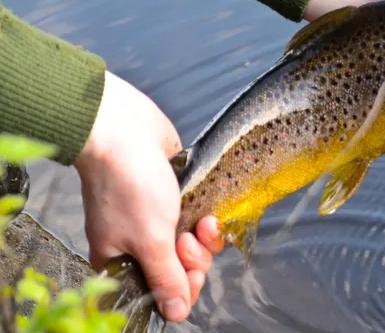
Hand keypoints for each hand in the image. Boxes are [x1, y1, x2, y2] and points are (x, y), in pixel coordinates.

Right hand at [74, 71, 223, 322]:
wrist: (123, 129)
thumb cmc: (128, 184)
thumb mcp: (150, 240)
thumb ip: (166, 277)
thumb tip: (175, 313)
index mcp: (119, 259)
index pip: (158, 290)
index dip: (181, 287)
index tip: (190, 274)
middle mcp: (137, 241)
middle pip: (180, 268)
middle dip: (194, 258)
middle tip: (188, 239)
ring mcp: (157, 217)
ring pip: (193, 243)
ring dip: (203, 237)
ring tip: (199, 221)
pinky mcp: (174, 194)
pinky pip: (198, 217)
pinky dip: (205, 215)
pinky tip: (207, 210)